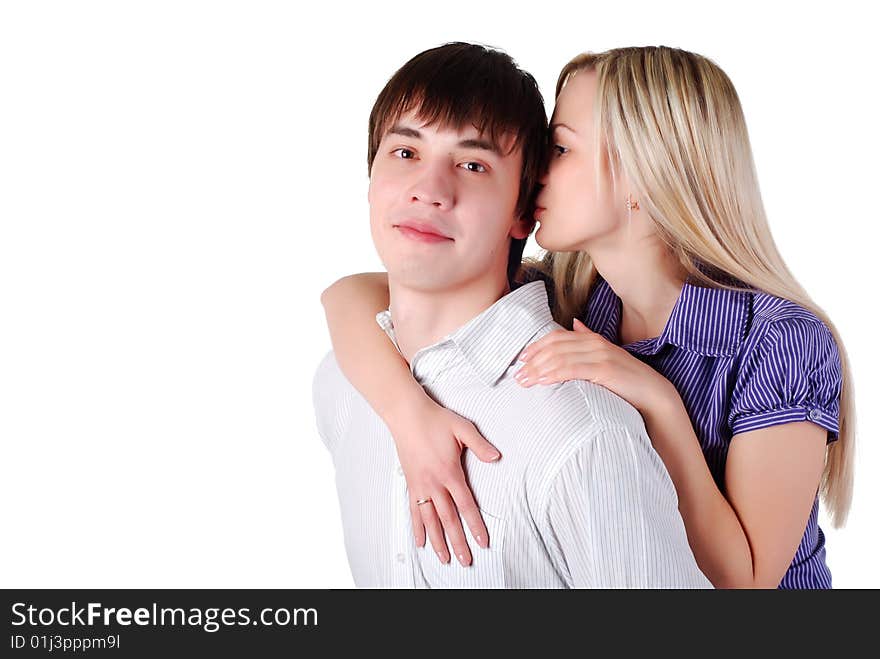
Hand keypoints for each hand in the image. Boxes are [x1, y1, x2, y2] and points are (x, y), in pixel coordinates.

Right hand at [387, 394, 501, 566]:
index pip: (466, 505)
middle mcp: (434, 483)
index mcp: (449, 472)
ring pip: (430, 520)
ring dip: (438, 541)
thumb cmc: (434, 420)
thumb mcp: (463, 428)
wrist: (406, 414)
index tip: (482, 541)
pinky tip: (421, 541)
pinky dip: (418, 528)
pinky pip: (414, 511)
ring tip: (444, 558)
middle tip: (466, 560)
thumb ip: (481, 445)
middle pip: (448, 519)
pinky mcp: (411, 483)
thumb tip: (496, 457)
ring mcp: (420, 485)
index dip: (475, 526)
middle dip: (458, 542)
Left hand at [515, 318, 676, 413]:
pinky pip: (572, 369)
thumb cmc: (627, 381)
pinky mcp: (604, 369)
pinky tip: (542, 381)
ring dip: (538, 369)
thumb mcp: (606, 356)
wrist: (654, 395)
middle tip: (517, 374)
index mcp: (592, 339)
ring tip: (524, 381)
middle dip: (532, 360)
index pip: (556, 337)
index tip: (521, 359)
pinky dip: (554, 374)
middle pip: (554, 347)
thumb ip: (589, 339)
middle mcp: (594, 343)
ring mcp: (600, 354)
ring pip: (559, 357)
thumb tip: (576, 323)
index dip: (536, 346)